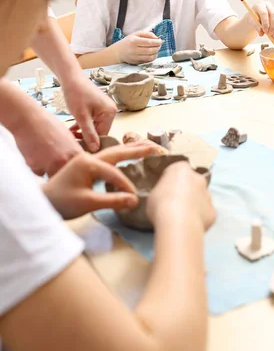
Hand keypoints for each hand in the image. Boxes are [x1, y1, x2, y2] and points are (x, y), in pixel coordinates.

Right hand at [13, 108, 81, 176]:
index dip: (76, 169)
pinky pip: (39, 174)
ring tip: (46, 158)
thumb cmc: (48, 124)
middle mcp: (64, 162)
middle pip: (67, 176)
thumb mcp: (68, 136)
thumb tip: (76, 160)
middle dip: (63, 172)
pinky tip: (36, 156)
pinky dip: (38, 168)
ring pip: (53, 177)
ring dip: (50, 171)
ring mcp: (49, 166)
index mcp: (75, 153)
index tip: (71, 167)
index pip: (81, 169)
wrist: (28, 120)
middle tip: (56, 162)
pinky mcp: (35, 168)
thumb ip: (73, 150)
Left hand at [43, 142, 158, 219]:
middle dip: (135, 150)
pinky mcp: (84, 165)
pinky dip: (119, 156)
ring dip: (128, 150)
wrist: (43, 202)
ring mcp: (85, 159)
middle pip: (116, 152)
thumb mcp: (88, 203)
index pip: (114, 173)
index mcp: (88, 163)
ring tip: (144, 147)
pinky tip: (125, 156)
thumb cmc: (63, 203)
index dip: (126, 185)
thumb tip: (135, 200)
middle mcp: (88, 157)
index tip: (134, 197)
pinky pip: (106, 158)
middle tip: (154, 147)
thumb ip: (112, 201)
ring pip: (112, 153)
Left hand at [63, 76, 116, 152]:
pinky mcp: (97, 109)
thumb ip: (89, 133)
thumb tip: (95, 149)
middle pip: (100, 131)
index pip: (103, 134)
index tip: (79, 148)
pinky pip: (92, 121)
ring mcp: (104, 109)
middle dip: (86, 137)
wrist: (71, 78)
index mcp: (110, 113)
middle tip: (73, 142)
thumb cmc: (76, 94)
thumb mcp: (81, 116)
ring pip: (94, 127)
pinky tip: (72, 129)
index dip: (91, 142)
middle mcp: (111, 111)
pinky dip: (83, 125)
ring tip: (71, 136)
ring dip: (83, 132)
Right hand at [115, 31, 162, 64]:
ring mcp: (135, 57)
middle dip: (157, 47)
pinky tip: (153, 54)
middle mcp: (134, 50)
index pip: (149, 42)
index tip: (160, 41)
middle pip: (150, 50)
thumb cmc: (128, 41)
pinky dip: (152, 57)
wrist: (118, 51)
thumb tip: (156, 38)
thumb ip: (147, 34)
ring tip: (156, 49)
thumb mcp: (136, 34)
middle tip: (159, 45)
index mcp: (134, 41)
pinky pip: (147, 61)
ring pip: (150, 57)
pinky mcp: (136, 62)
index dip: (157, 42)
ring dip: (156, 53)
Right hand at [147, 162, 215, 231]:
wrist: (178, 223)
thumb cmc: (161, 204)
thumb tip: (164, 196)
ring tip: (182, 218)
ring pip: (201, 198)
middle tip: (174, 204)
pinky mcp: (213, 212)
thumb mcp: (153, 193)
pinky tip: (189, 226)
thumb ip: (162, 191)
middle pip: (193, 182)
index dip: (171, 181)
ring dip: (194, 204)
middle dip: (186, 191)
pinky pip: (205, 214)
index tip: (165, 191)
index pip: (177, 170)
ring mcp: (208, 195)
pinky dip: (199, 218)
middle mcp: (198, 178)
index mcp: (181, 169)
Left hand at [248, 0, 273, 38]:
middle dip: (273, 26)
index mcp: (260, 5)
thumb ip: (256, 26)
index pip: (264, 13)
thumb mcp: (251, 22)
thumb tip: (261, 33)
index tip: (265, 30)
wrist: (255, 17)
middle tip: (270, 34)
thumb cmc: (252, 18)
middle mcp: (268, 5)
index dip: (265, 22)